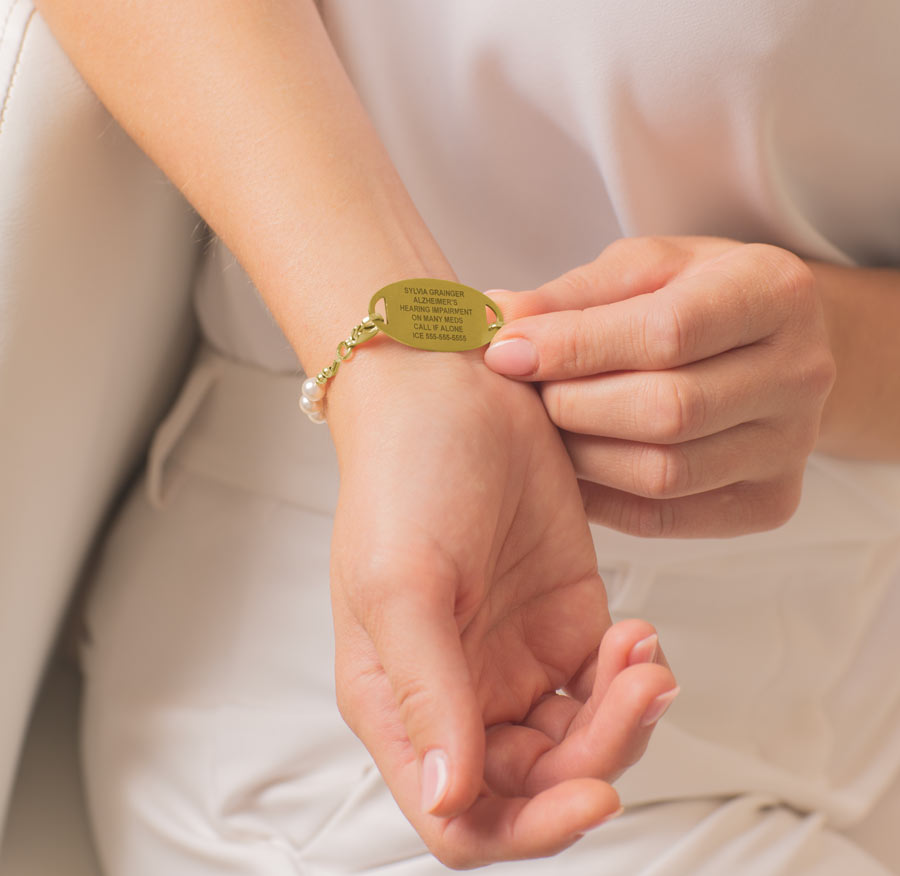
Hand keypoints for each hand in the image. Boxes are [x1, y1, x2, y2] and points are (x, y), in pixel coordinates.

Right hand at [327, 346, 675, 865]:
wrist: (453, 389)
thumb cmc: (403, 475)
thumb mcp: (400, 584)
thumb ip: (427, 695)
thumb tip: (450, 802)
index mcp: (400, 700)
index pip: (460, 819)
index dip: (528, 830)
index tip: (592, 794)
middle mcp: (457, 690)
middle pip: (537, 785)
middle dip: (597, 757)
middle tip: (633, 690)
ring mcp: (514, 657)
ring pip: (582, 741)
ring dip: (625, 716)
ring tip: (641, 652)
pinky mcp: (563, 618)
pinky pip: (607, 683)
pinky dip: (634, 674)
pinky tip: (639, 633)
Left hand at [484, 236, 835, 537]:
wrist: (768, 349)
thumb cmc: (694, 298)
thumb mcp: (641, 271)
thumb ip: (571, 296)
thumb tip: (495, 318)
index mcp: (775, 291)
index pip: (667, 332)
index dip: (574, 347)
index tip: (505, 352)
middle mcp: (801, 373)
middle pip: (668, 411)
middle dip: (574, 405)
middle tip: (528, 395)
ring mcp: (792, 448)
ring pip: (664, 473)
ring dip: (582, 456)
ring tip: (548, 428)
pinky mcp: (769, 503)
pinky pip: (666, 518)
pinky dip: (602, 497)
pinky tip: (575, 467)